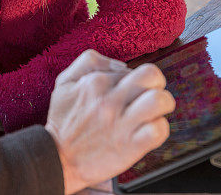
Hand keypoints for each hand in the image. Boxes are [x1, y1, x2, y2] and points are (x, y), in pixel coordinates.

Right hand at [44, 50, 174, 194]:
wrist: (57, 158)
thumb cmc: (63, 121)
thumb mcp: (64, 82)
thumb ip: (88, 62)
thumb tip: (120, 65)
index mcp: (94, 82)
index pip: (131, 69)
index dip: (132, 80)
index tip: (126, 93)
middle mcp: (109, 100)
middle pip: (152, 75)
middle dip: (156, 84)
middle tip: (147, 96)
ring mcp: (121, 123)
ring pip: (160, 100)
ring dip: (162, 104)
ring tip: (153, 112)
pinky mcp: (131, 146)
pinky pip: (159, 130)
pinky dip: (159, 129)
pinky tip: (148, 131)